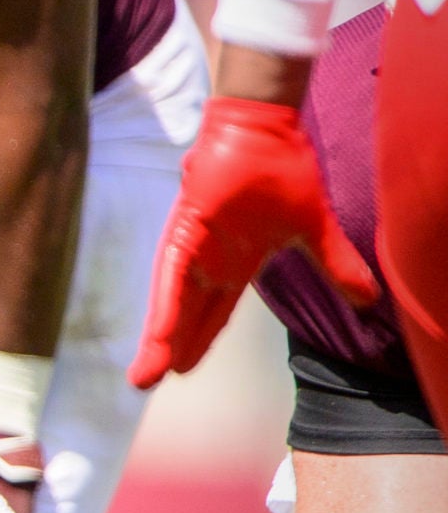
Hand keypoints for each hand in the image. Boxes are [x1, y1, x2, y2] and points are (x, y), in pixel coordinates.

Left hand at [128, 97, 377, 389]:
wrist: (267, 129)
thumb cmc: (283, 169)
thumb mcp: (314, 230)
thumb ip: (335, 266)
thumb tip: (369, 299)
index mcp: (234, 264)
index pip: (214, 313)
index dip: (199, 340)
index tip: (184, 371)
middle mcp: (208, 261)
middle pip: (186, 316)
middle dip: (170, 351)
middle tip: (146, 384)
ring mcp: (194, 248)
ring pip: (172, 305)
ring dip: (159, 341)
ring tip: (144, 377)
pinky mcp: (185, 232)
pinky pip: (172, 278)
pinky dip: (166, 309)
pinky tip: (157, 339)